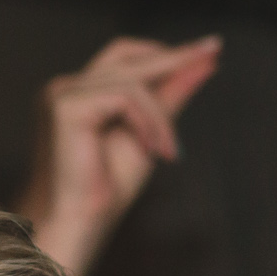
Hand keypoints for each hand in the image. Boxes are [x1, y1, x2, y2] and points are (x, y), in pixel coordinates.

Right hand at [18, 35, 219, 275]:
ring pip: (132, 80)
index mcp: (81, 95)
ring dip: (161, 117)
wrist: (78, 226)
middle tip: (214, 50)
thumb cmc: (106, 193)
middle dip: (174, 56)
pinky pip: (125, 97)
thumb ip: (170, 100)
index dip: (167, 54)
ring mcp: (62, 93)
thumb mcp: (150, 136)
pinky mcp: (66, 106)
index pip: (127, 61)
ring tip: (172, 154)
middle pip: (127, 55)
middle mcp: (67, 88)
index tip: (209, 50)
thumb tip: (204, 65)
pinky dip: (149, 122)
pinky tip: (155, 152)